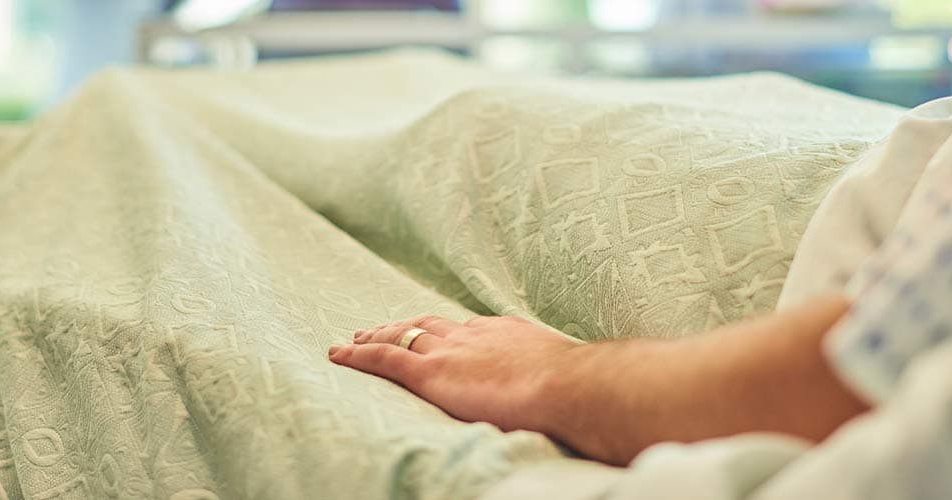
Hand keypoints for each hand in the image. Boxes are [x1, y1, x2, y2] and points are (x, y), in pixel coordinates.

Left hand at [328, 297, 866, 465]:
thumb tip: (612, 395)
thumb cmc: (592, 390)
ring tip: (351, 342)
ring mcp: (453, 349)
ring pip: (399, 336)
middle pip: (428, 323)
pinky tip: (339, 354)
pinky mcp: (432, 371)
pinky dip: (359, 355)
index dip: (447, 329)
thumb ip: (580, 382)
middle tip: (378, 327)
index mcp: (512, 334)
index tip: (435, 331)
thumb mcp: (581, 378)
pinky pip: (384, 359)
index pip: (469, 328)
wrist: (581, 388)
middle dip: (402, 325)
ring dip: (373, 338)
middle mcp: (478, 332)